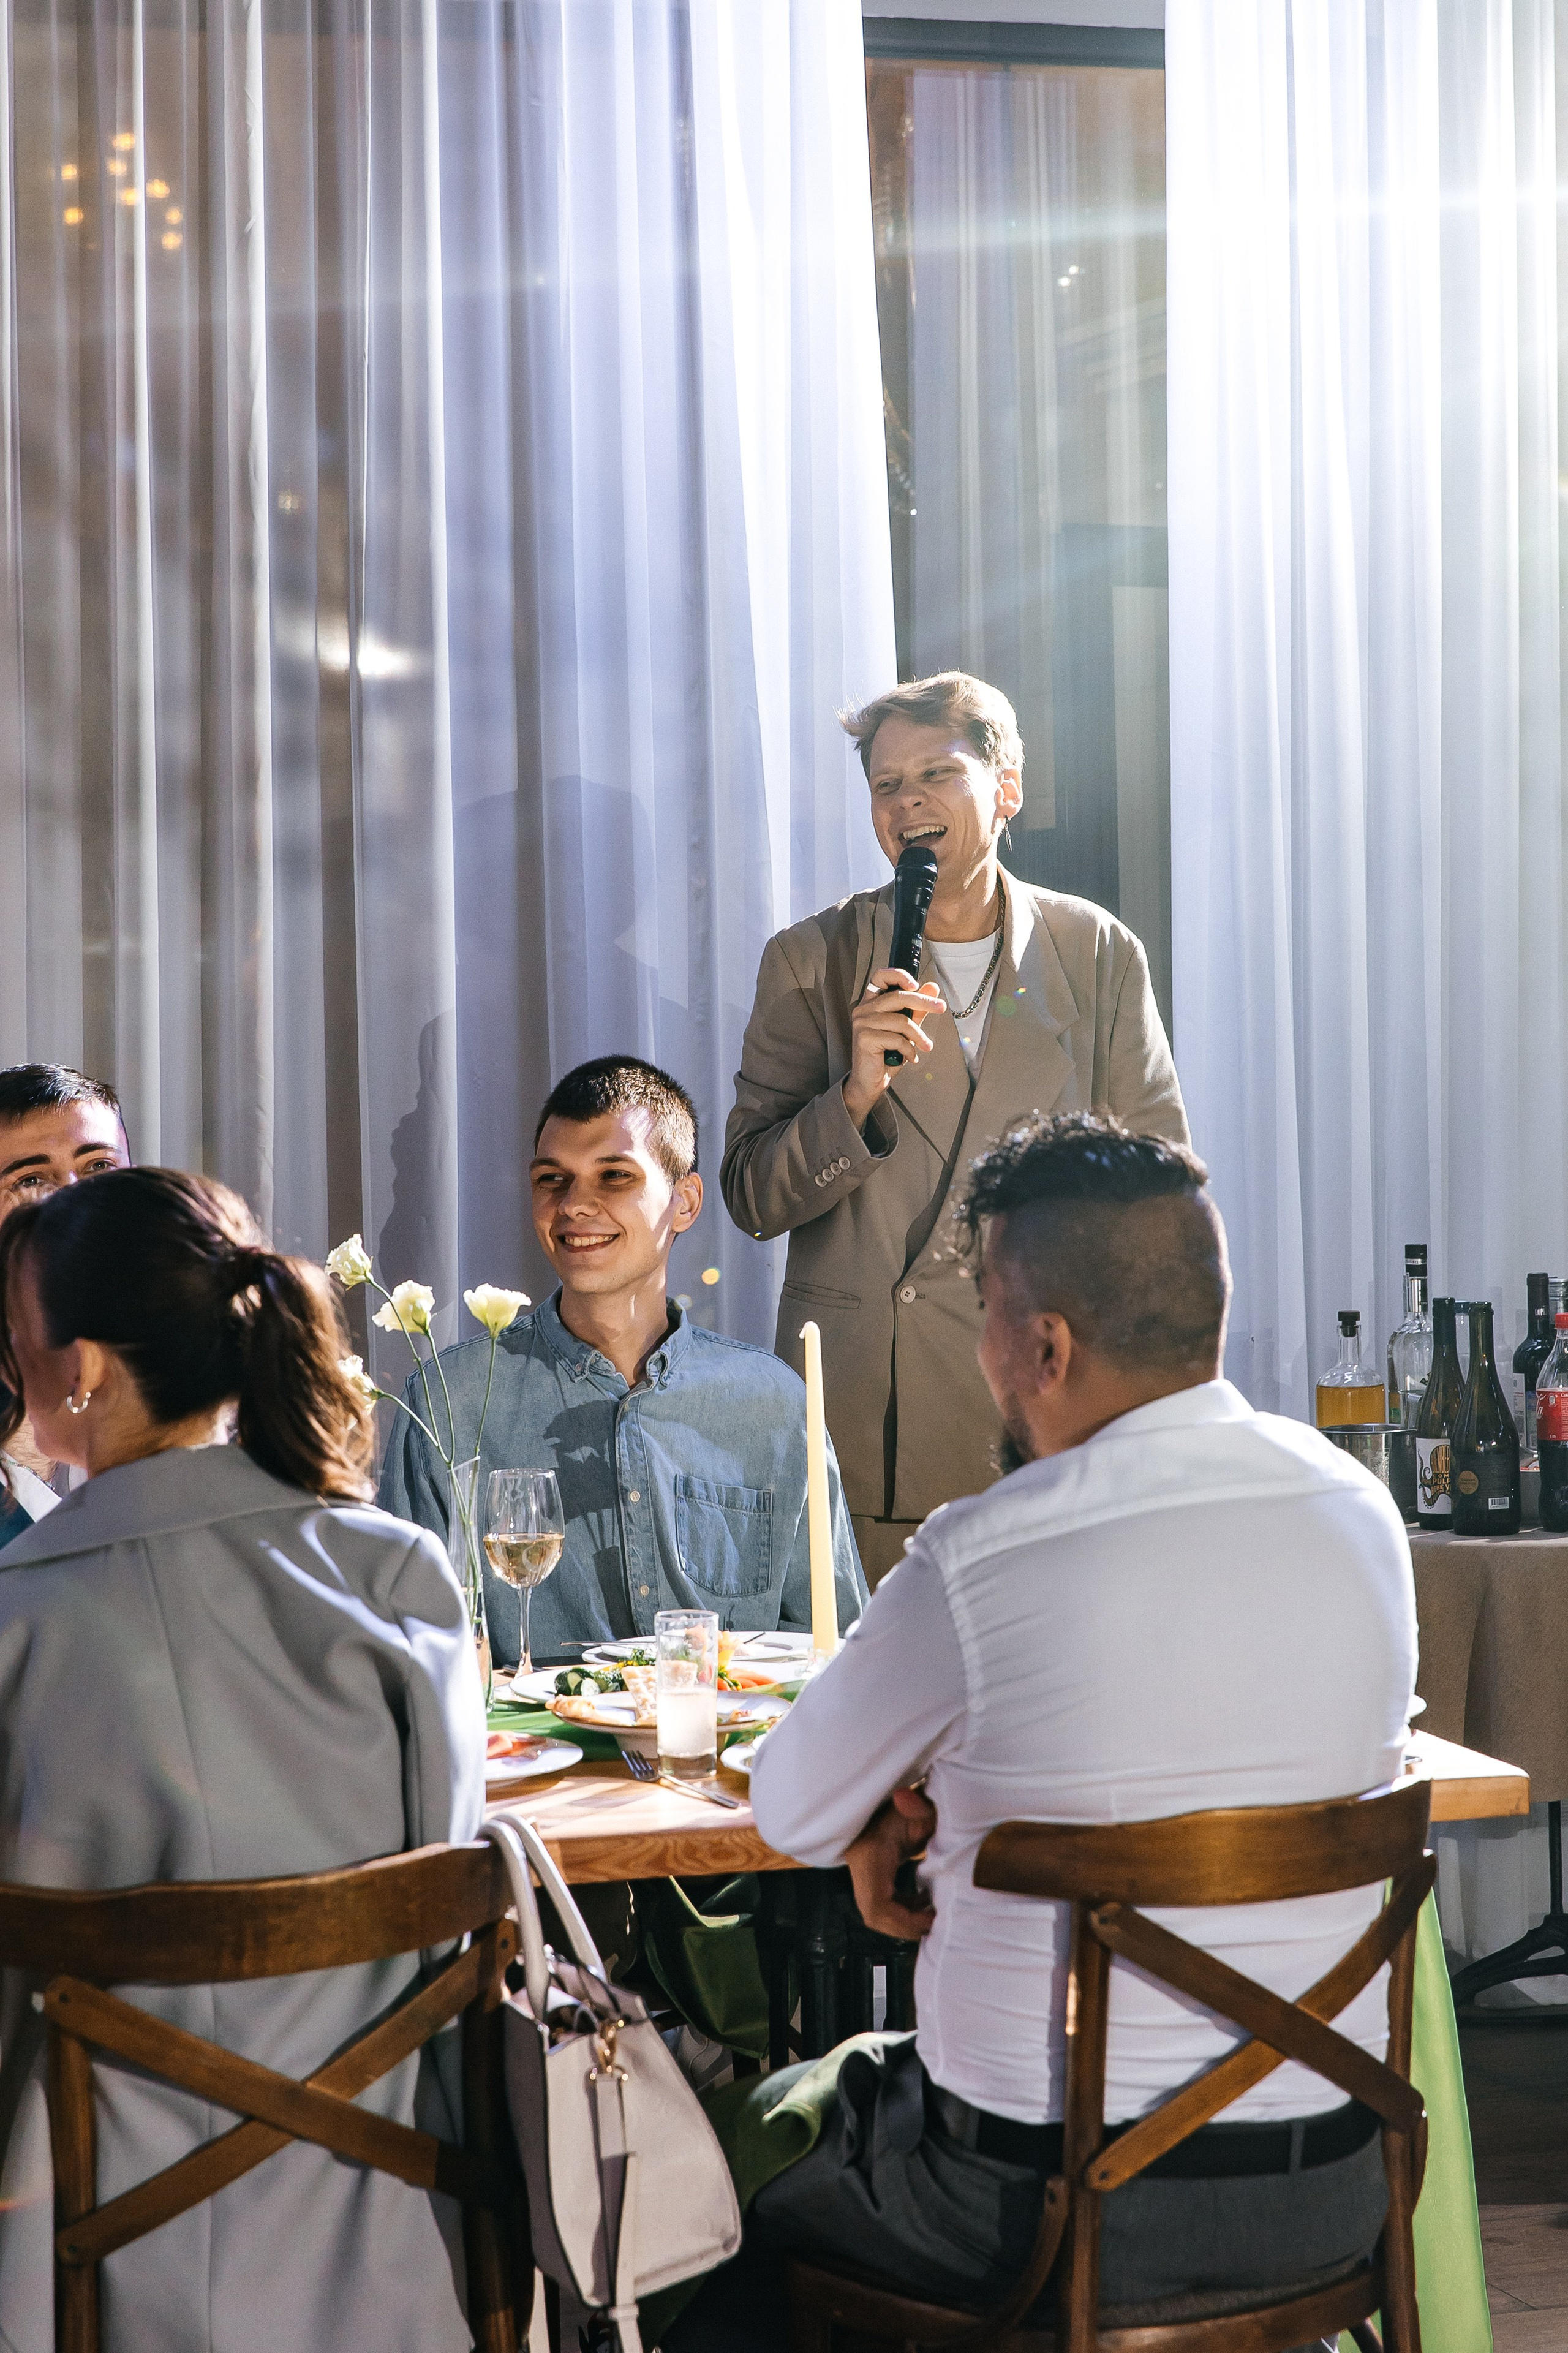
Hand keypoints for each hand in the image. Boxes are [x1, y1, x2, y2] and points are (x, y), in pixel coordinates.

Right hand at [842, 968, 945, 1127]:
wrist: (871, 1081)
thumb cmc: (887, 1053)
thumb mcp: (906, 1028)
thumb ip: (917, 1008)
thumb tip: (932, 987)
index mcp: (871, 1001)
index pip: (881, 976)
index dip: (899, 975)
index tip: (916, 985)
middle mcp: (863, 1009)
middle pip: (897, 996)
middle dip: (923, 1002)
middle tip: (941, 1008)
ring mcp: (861, 1023)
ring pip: (900, 1020)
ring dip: (918, 1035)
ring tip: (926, 1046)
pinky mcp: (864, 1038)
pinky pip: (896, 1038)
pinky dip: (909, 1049)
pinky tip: (911, 1057)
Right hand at [846, 1784, 936, 1940]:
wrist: (895, 1799)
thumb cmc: (911, 1804)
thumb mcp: (918, 1804)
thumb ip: (918, 1805)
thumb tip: (904, 1798)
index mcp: (871, 1853)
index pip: (877, 1904)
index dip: (903, 1920)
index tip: (931, 1919)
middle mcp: (861, 1865)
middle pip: (874, 1915)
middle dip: (905, 1926)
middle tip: (935, 1922)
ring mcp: (863, 1871)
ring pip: (875, 1913)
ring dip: (903, 1920)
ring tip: (931, 1914)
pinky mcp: (870, 1875)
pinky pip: (880, 1904)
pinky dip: (901, 1911)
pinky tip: (922, 1902)